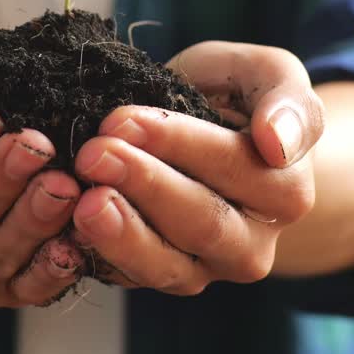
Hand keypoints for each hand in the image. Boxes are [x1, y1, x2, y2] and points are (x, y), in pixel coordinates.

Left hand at [71, 41, 323, 293]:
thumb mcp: (267, 74)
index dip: (178, 144)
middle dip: (143, 185)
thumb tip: (277, 142)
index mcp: (286, 191)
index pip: (236, 168)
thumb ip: (287, 100)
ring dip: (120, 234)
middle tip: (93, 153)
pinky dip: (96, 255)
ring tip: (82, 202)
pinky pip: (129, 278)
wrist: (209, 131)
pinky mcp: (159, 278)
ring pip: (166, 266)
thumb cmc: (236, 98)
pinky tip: (66, 228)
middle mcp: (252, 243)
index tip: (123, 119)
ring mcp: (205, 268)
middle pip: (201, 221)